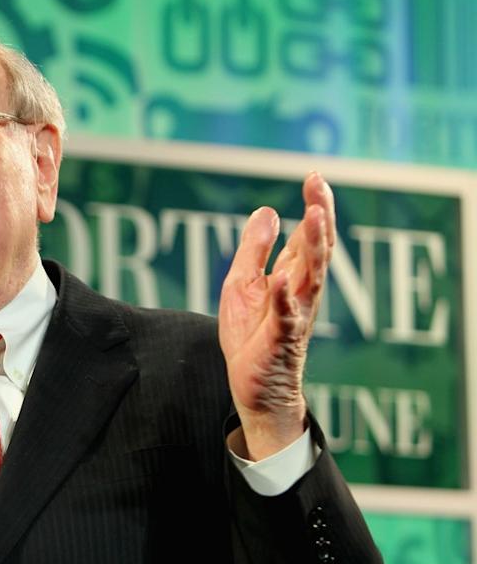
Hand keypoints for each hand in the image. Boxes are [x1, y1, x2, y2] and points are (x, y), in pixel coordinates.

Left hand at [218, 172, 334, 459]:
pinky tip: (283, 279)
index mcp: (291, 277)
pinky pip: (285, 317)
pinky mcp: (280, 339)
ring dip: (313, 247)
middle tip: (320, 185)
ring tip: (315, 217)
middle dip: (320, 217)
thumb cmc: (252, 336)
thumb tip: (268, 210)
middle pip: (316, 250)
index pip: (307, 236)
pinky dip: (285, 298)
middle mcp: (301, 292)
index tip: (315, 175)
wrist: (254, 387)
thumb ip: (254, 250)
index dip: (314, 206)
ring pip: (310, 277)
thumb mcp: (243, 283)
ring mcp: (294, 315)